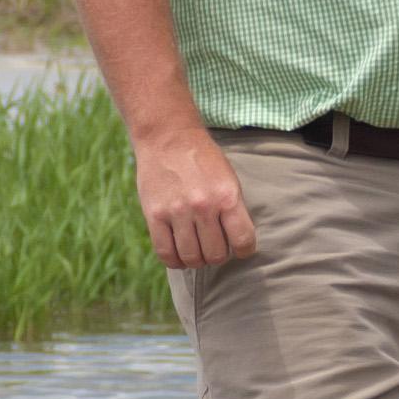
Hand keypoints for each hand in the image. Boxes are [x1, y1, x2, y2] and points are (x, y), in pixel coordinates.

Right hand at [134, 129, 257, 269]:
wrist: (168, 137)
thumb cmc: (203, 159)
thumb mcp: (229, 179)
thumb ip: (233, 210)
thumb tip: (237, 242)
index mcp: (227, 197)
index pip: (243, 241)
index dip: (244, 250)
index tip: (240, 248)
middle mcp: (203, 206)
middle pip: (216, 255)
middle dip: (218, 255)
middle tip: (215, 247)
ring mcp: (177, 212)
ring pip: (192, 258)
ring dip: (197, 260)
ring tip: (197, 250)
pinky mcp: (154, 215)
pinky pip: (166, 253)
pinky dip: (175, 261)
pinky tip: (179, 254)